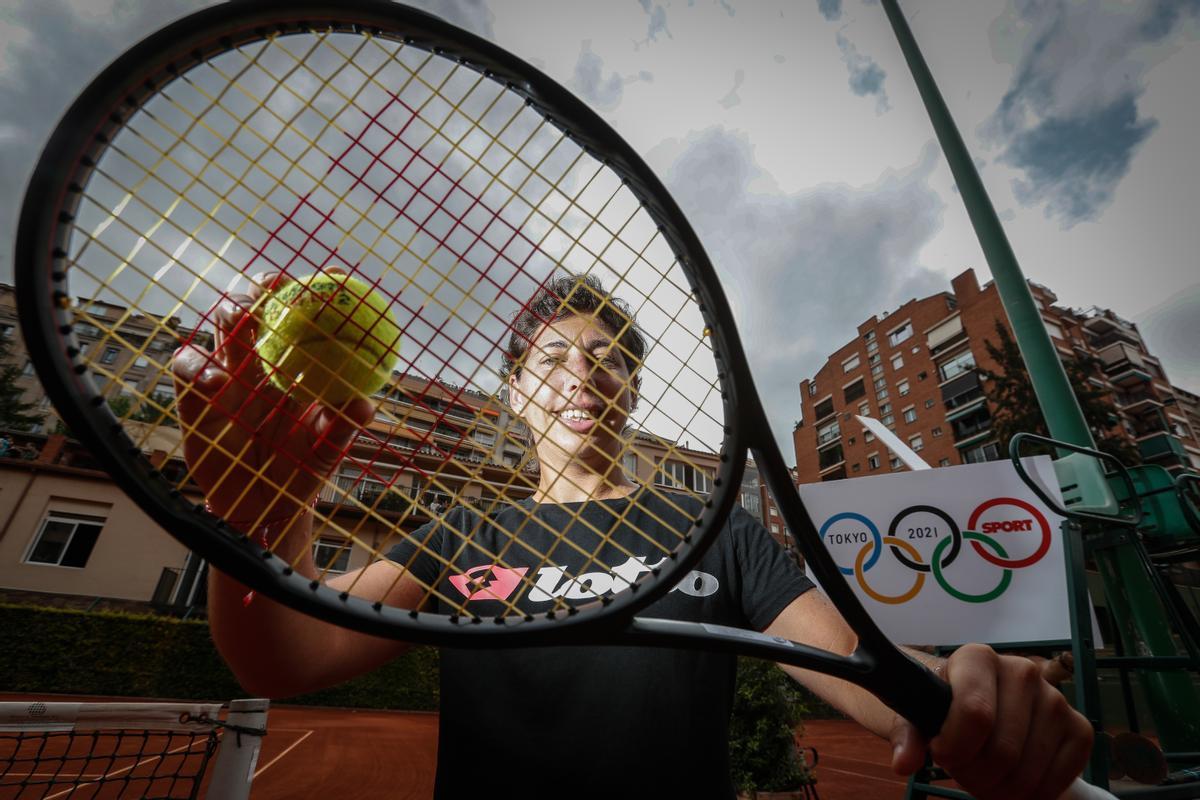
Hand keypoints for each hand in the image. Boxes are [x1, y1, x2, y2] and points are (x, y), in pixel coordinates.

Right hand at [172, 270, 372, 524]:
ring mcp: (222, 378)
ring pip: (216, 330)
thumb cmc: (301, 468)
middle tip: (267, 289)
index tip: (320, 275)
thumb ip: (342, 424)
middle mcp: (256, 364)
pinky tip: (215, 381)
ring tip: (239, 318)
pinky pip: (185, 371)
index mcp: (292, 366)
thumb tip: (365, 404)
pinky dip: (196, 368)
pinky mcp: (192, 401)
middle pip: (250, 311)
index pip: (296, 318)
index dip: (303, 291)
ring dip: (226, 315)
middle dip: (255, 289)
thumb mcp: (327, 448)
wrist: (265, 505)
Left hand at [889, 643, 1093, 799]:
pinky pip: (1058, 779)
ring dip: (1000, 789)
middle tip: (962, 770)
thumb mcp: (915, 714)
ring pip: (1028, 772)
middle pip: (1002, 751)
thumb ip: (906, 736)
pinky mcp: (1079, 728)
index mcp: (978, 658)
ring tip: (983, 774)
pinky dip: (1032, 794)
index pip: (975, 714)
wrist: (971, 703)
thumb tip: (903, 761)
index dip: (955, 748)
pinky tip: (1012, 780)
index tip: (941, 753)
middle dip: (975, 775)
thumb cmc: (941, 707)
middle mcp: (1023, 670)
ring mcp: (1055, 699)